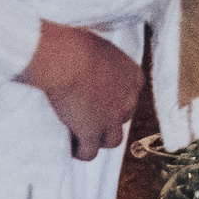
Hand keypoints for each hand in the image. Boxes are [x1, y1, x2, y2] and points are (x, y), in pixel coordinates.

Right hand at [20, 21, 142, 159]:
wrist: (65, 59)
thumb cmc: (76, 45)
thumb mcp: (98, 49)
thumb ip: (102, 64)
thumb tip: (90, 67)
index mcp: (133, 76)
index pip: (130, 96)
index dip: (114, 100)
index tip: (97, 99)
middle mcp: (128, 99)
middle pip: (122, 117)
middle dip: (108, 118)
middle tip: (86, 115)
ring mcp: (112, 119)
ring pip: (112, 140)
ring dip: (98, 138)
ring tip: (80, 135)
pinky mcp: (93, 133)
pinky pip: (89, 153)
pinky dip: (80, 152)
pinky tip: (70, 147)